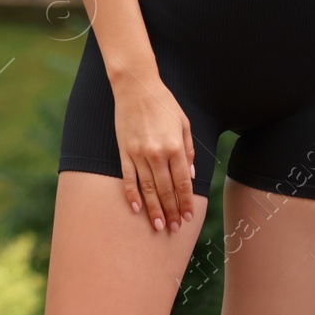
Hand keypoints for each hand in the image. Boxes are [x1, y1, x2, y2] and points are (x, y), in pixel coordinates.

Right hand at [110, 67, 197, 232]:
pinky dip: (132, 194)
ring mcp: (138, 153)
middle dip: (172, 211)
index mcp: (175, 147)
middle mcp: (157, 153)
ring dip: (154, 209)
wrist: (136, 86)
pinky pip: (128, 178)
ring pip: (148, 189)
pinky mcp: (124, 151)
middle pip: (166, 190)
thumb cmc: (163, 103)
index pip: (183, 183)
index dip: (186, 202)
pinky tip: (136, 208)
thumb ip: (188, 149)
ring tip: (159, 225)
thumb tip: (190, 174)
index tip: (189, 216)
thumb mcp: (183, 123)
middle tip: (175, 228)